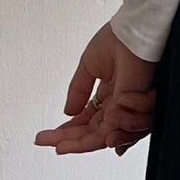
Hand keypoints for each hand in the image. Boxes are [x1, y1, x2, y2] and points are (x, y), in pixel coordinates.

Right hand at [34, 20, 156, 156]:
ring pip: (105, 138)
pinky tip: (93, 132)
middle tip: (49, 146)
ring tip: (63, 143)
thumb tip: (67, 112)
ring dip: (82, 144)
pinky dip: (104, 135)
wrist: (132, 33)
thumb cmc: (118, 41)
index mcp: (107, 95)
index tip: (47, 138)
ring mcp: (126, 108)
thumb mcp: (89, 67)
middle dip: (69, 142)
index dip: (68, 132)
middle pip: (93, 134)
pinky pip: (117, 131)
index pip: (86, 121)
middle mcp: (117, 105)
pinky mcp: (132, 109)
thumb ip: (78, 91)